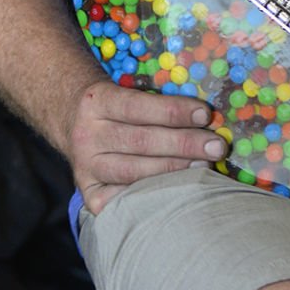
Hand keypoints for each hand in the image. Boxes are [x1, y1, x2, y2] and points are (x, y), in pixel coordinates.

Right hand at [68, 77, 228, 213]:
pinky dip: (148, 196)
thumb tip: (205, 115)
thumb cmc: (119, 106)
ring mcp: (84, 166)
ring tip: (203, 167)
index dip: (174, 111)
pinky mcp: (88, 192)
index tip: (205, 115)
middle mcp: (87, 135)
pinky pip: (120, 199)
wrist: (74, 121)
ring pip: (132, 172)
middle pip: (140, 141)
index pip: (139, 106)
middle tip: (216, 147)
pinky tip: (174, 192)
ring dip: (172, 170)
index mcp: (98, 101)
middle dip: (183, 144)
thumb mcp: (128, 90)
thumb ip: (160, 101)